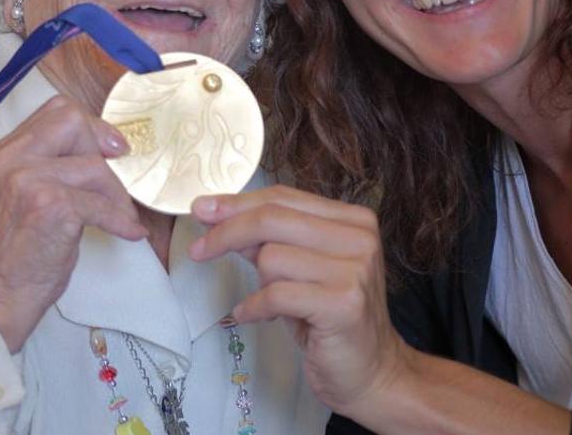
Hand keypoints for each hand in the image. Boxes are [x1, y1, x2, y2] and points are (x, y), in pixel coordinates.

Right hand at [0, 95, 146, 352]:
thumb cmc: (19, 248)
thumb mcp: (26, 192)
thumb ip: (52, 164)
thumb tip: (106, 149)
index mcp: (7, 151)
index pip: (57, 110)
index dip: (92, 126)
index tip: (111, 150)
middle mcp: (13, 158)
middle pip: (74, 122)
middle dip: (104, 149)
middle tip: (118, 180)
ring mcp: (28, 180)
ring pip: (94, 166)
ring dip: (117, 195)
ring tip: (122, 217)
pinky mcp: (49, 206)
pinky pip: (101, 204)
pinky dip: (122, 220)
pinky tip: (129, 233)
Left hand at [188, 185, 407, 418]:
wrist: (373, 373)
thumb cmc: (330, 320)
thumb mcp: (300, 270)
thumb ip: (269, 240)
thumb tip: (218, 216)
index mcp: (354, 220)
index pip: (283, 197)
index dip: (237, 202)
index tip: (202, 209)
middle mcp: (359, 238)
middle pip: (272, 218)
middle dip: (226, 232)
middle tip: (199, 249)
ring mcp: (355, 271)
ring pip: (271, 257)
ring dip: (258, 283)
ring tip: (270, 304)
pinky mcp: (343, 304)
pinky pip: (276, 295)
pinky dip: (254, 307)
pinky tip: (251, 316)